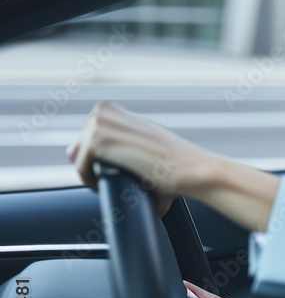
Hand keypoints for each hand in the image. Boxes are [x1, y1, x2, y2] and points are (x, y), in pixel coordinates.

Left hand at [66, 101, 216, 216]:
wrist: (194, 170)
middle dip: (90, 165)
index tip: (110, 175)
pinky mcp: (100, 139)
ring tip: (110, 184)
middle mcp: (107, 112)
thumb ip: (130, 153)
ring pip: (79, 155)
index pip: (88, 137)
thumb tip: (118, 171)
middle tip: (110, 181)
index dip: (96, 159)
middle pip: (78, 145)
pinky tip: (109, 185)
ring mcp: (102, 123)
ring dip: (90, 173)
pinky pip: (80, 165)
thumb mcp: (148, 151)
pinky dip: (90, 180)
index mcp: (118, 113)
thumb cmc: (177, 168)